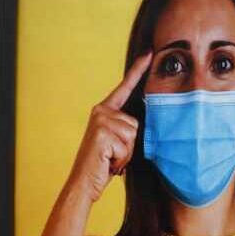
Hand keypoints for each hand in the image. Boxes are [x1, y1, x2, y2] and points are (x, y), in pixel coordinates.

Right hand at [64, 52, 150, 203]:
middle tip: (114, 155)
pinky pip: (128, 146)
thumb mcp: (119, 143)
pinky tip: (108, 162)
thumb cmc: (104, 165)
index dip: (138, 70)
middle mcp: (101, 111)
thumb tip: (145, 123)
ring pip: (134, 135)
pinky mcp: (102, 132)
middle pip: (136, 123)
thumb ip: (128, 129)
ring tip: (111, 159)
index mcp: (105, 110)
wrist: (84, 183)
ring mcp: (100, 120)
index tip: (150, 52)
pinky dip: (122, 160)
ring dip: (127, 154)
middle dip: (131, 145)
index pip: (125, 87)